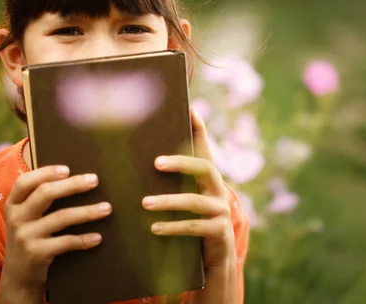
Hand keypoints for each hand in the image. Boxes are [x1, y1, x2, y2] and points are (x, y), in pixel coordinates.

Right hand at [0, 166, 111, 301]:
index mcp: (14, 204)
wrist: (19, 277)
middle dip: (73, 185)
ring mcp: (25, 236)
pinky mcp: (36, 254)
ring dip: (87, 212)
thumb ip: (40, 198)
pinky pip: (65, 242)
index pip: (24, 182)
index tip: (68, 169)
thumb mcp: (27, 217)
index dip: (45, 172)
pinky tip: (98, 237)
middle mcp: (16, 218)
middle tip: (95, 180)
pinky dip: (84, 239)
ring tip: (107, 208)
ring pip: (61, 217)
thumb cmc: (31, 237)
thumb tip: (77, 177)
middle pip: (45, 193)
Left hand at [142, 108, 236, 269]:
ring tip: (144, 203)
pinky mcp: (218, 232)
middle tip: (156, 163)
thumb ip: (177, 181)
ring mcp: (221, 211)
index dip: (200, 130)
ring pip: (194, 201)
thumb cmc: (196, 222)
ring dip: (168, 202)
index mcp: (210, 179)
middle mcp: (219, 190)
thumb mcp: (189, 199)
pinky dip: (173, 227)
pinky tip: (153, 228)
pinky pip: (194, 227)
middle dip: (182, 162)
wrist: (217, 256)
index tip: (190, 110)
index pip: (205, 149)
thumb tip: (148, 158)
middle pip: (204, 168)